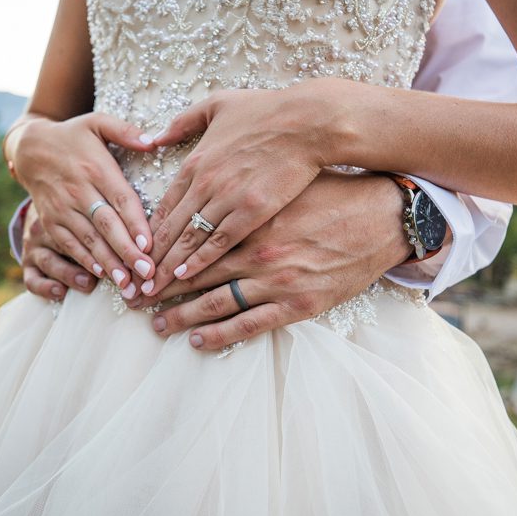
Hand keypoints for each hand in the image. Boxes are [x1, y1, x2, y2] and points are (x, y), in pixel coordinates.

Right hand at [8, 112, 156, 298]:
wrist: (30, 148)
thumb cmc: (73, 136)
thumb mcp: (97, 122)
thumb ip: (126, 131)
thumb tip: (154, 141)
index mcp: (96, 168)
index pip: (120, 199)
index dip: (135, 223)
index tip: (149, 245)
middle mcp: (78, 190)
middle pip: (106, 225)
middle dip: (127, 251)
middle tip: (146, 273)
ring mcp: (62, 208)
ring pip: (88, 239)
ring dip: (108, 263)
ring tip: (127, 283)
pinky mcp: (50, 221)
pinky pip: (68, 244)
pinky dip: (84, 261)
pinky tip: (100, 275)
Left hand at [131, 170, 413, 350]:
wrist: (382, 216)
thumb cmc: (331, 191)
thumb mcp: (281, 179)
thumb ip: (243, 183)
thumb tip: (206, 175)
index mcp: (248, 219)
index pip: (192, 240)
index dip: (160, 255)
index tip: (139, 264)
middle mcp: (257, 251)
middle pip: (194, 274)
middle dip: (160, 289)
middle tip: (134, 300)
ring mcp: (277, 281)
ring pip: (215, 303)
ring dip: (181, 316)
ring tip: (157, 324)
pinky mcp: (299, 304)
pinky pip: (250, 325)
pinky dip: (220, 335)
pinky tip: (197, 340)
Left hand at [143, 81, 346, 297]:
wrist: (308, 119)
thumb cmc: (267, 110)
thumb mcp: (217, 104)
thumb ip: (184, 122)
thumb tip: (156, 137)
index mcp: (195, 161)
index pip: (163, 205)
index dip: (148, 233)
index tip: (138, 252)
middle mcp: (205, 182)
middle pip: (170, 228)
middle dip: (151, 258)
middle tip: (136, 281)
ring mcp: (228, 197)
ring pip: (189, 239)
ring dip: (169, 266)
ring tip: (153, 289)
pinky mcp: (253, 211)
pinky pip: (219, 241)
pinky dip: (200, 260)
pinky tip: (186, 276)